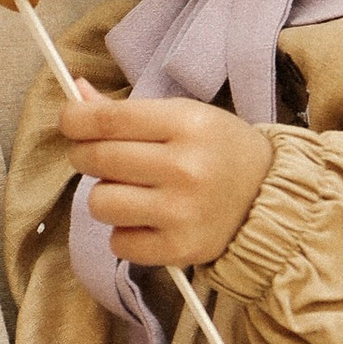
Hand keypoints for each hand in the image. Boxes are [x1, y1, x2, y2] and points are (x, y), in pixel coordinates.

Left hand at [64, 87, 271, 272]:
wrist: (272, 199)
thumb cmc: (221, 151)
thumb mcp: (185, 117)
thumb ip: (127, 112)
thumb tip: (76, 95)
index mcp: (187, 124)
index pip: (108, 120)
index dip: (75, 118)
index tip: (70, 121)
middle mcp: (184, 167)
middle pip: (98, 159)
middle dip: (85, 156)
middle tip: (100, 158)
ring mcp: (182, 212)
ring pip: (101, 203)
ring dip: (106, 197)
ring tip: (131, 193)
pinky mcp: (180, 248)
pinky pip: (119, 244)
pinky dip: (125, 234)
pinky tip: (147, 222)